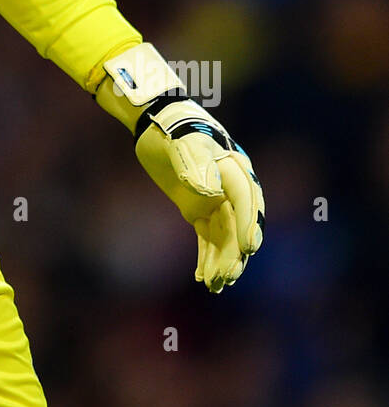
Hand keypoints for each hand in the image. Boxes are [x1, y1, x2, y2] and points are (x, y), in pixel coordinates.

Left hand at [95, 44, 264, 292]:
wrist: (157, 120)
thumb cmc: (173, 128)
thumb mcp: (182, 142)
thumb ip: (195, 164)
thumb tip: (210, 193)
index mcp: (234, 170)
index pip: (246, 203)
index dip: (247, 225)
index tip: (248, 249)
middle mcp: (230, 189)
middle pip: (237, 226)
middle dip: (234, 253)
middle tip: (226, 277)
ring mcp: (216, 200)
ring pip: (224, 237)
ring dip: (221, 261)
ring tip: (215, 285)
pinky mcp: (199, 208)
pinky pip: (208, 237)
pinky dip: (207, 256)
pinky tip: (202, 276)